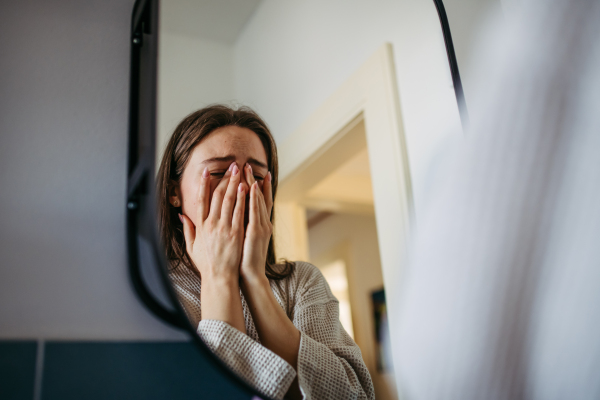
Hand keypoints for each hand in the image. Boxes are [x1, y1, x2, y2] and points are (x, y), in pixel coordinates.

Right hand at [180, 162, 245, 281]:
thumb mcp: (192, 246)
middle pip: (218, 195)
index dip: (203, 183)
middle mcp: (211, 224)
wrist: (219, 278)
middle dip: (224, 178)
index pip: (201, 199)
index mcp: (200, 226)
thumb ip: (188, 229)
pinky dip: (242, 199)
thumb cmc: (206, 264)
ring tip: (240, 170)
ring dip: (235, 183)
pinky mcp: (236, 233)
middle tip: (231, 165)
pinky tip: (245, 187)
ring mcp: (224, 228)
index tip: (206, 170)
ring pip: (230, 200)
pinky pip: (240, 212)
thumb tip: (182, 215)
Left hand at [239, 163, 272, 283]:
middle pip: (258, 197)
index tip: (254, 173)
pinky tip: (251, 187)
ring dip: (252, 183)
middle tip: (247, 165)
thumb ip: (237, 227)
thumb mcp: (241, 240)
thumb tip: (233, 217)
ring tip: (247, 170)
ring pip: (257, 201)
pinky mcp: (256, 232)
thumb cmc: (242, 260)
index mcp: (259, 225)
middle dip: (252, 180)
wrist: (250, 276)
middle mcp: (263, 223)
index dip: (257, 187)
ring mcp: (261, 227)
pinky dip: (254, 199)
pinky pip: (254, 212)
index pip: (258, 201)